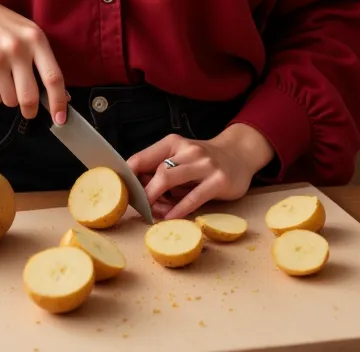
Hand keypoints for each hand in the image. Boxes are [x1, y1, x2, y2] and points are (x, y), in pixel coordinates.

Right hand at [0, 0, 67, 123]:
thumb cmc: (5, 26)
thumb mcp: (29, 33)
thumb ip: (45, 61)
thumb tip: (63, 97)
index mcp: (35, 39)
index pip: (53, 77)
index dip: (59, 101)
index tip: (61, 119)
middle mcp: (16, 49)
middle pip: (29, 97)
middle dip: (30, 110)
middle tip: (29, 110)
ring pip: (10, 101)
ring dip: (10, 98)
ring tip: (5, 78)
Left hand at [127, 123, 274, 219]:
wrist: (239, 155)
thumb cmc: (203, 160)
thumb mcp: (181, 157)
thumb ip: (160, 168)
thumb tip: (133, 187)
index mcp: (174, 143)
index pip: (142, 157)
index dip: (128, 176)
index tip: (120, 192)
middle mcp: (189, 150)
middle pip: (157, 171)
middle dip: (143, 193)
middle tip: (138, 208)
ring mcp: (205, 165)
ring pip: (170, 180)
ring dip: (157, 201)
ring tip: (153, 214)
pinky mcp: (219, 181)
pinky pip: (193, 198)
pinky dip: (178, 210)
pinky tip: (170, 217)